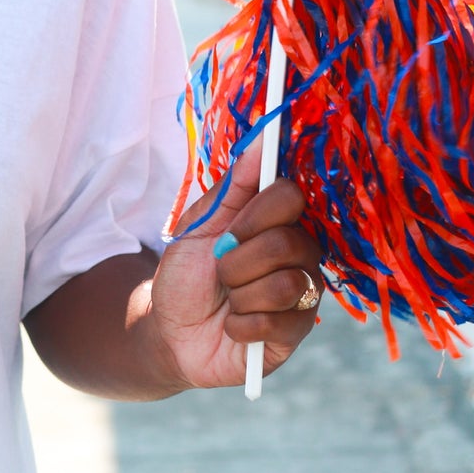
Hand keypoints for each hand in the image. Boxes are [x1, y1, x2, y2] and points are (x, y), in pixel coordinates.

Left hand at [149, 142, 322, 391]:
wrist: (171, 332)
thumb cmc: (187, 276)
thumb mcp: (199, 226)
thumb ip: (232, 187)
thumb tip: (260, 141)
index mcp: (278, 221)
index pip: (291, 196)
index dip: (256, 215)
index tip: (229, 231)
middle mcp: (300, 253)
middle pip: (287, 243)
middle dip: (237, 262)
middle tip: (221, 272)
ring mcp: (302, 294)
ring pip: (285, 285)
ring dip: (239, 295)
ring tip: (228, 300)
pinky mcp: (296, 332)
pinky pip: (278, 322)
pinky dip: (241, 325)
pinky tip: (233, 326)